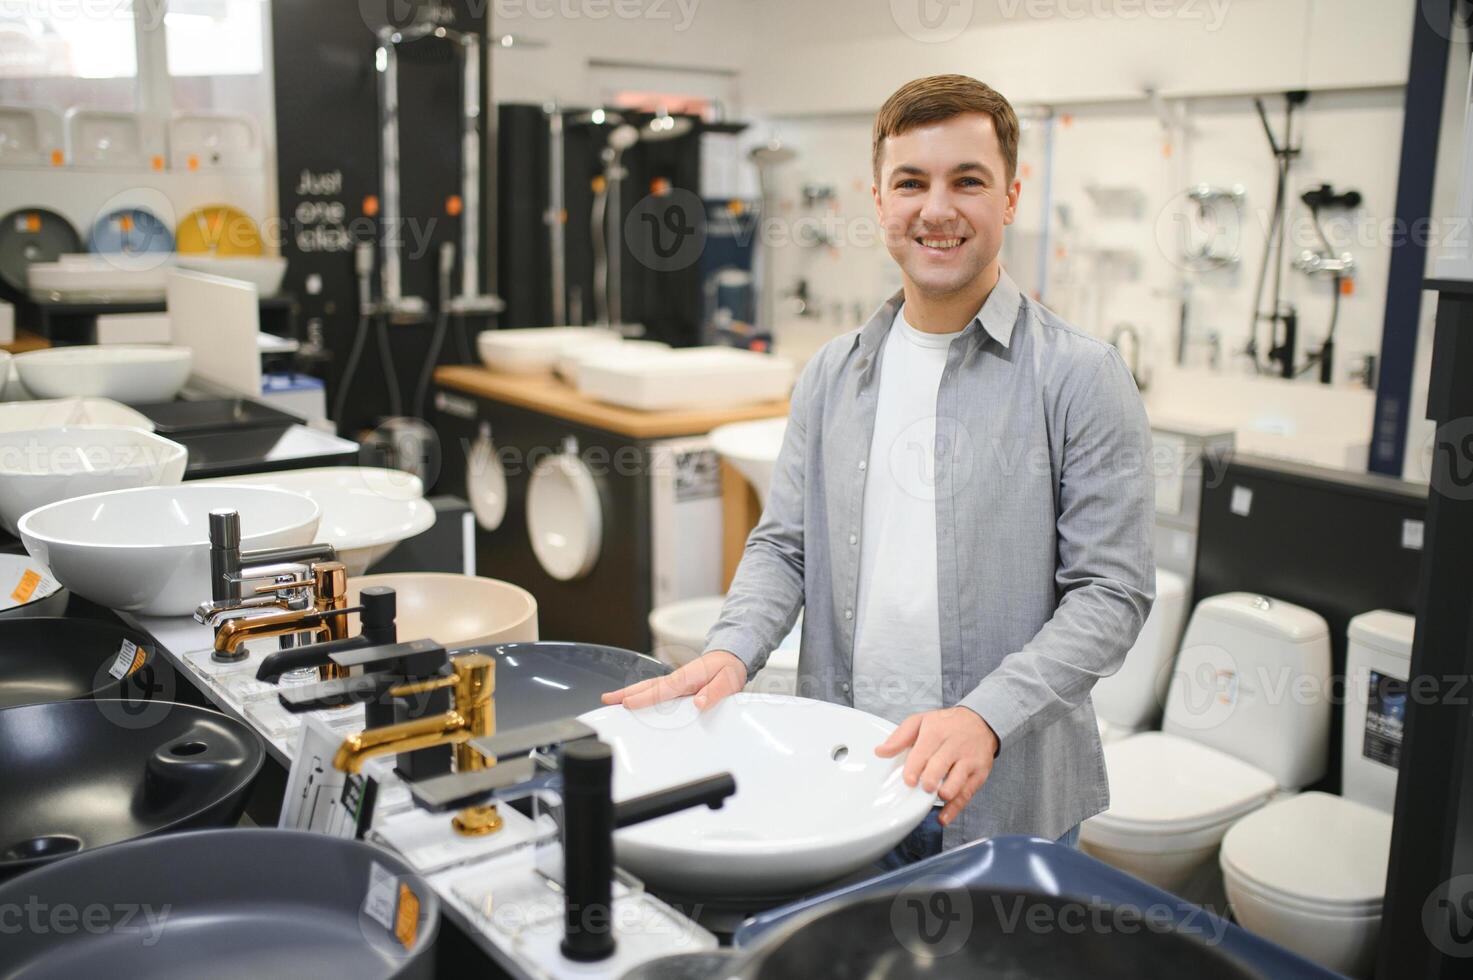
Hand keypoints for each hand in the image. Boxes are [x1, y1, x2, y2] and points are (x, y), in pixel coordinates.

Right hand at [601, 650, 746, 710]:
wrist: (732, 656)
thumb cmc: (729, 669)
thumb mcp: (729, 681)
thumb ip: (715, 693)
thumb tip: (699, 703)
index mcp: (687, 678)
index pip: (662, 691)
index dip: (644, 698)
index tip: (627, 703)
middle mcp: (677, 679)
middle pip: (647, 687)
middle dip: (626, 693)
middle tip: (606, 699)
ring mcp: (675, 681)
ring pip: (648, 688)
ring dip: (629, 693)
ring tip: (611, 700)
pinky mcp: (675, 685)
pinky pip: (655, 691)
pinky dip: (640, 694)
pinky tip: (632, 701)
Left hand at [875, 707, 998, 826]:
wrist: (980, 721)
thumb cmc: (946, 724)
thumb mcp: (921, 721)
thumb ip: (899, 737)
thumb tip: (880, 752)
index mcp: (936, 732)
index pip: (923, 752)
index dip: (914, 769)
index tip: (908, 780)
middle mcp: (954, 746)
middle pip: (940, 767)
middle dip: (930, 781)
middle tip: (923, 787)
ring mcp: (968, 761)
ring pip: (957, 782)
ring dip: (944, 793)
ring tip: (934, 795)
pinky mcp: (979, 774)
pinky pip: (967, 794)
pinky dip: (954, 809)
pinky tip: (943, 817)